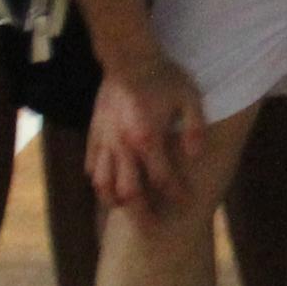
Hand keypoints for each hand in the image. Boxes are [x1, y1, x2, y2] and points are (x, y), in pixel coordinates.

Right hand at [88, 56, 209, 212]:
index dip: (175, 194)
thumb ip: (194, 128)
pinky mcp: (94, 133)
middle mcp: (123, 146)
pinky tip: (104, 185)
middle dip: (141, 215)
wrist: (128, 56)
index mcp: (148, 139)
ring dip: (114, 202)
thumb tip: (195, 156)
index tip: (185, 202)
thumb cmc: (163, 76)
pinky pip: (91, 164)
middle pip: (128, 192)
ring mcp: (105, 141)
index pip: (163, 178)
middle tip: (151, 229)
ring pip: (102, 183)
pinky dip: (97, 179)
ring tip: (124, 212)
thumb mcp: (190, 97)